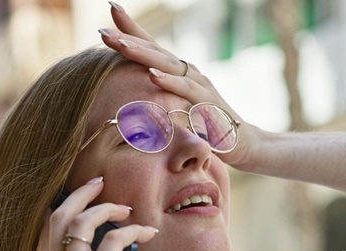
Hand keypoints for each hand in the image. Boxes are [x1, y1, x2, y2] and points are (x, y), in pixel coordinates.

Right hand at [36, 178, 157, 250]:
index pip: (44, 234)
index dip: (58, 213)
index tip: (73, 204)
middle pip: (58, 215)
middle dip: (78, 194)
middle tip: (97, 184)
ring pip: (84, 219)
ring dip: (106, 206)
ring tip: (125, 206)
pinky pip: (115, 240)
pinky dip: (132, 230)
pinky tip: (147, 232)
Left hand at [99, 3, 252, 167]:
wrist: (242, 142)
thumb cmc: (204, 127)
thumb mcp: (175, 112)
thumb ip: (154, 102)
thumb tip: (126, 97)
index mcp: (177, 73)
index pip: (151, 45)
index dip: (131, 28)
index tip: (110, 10)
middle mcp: (187, 72)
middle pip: (154, 50)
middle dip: (128, 38)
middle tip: (103, 30)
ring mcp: (198, 85)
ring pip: (167, 65)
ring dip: (142, 54)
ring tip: (120, 44)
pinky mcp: (207, 103)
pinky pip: (186, 90)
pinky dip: (168, 82)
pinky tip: (151, 75)